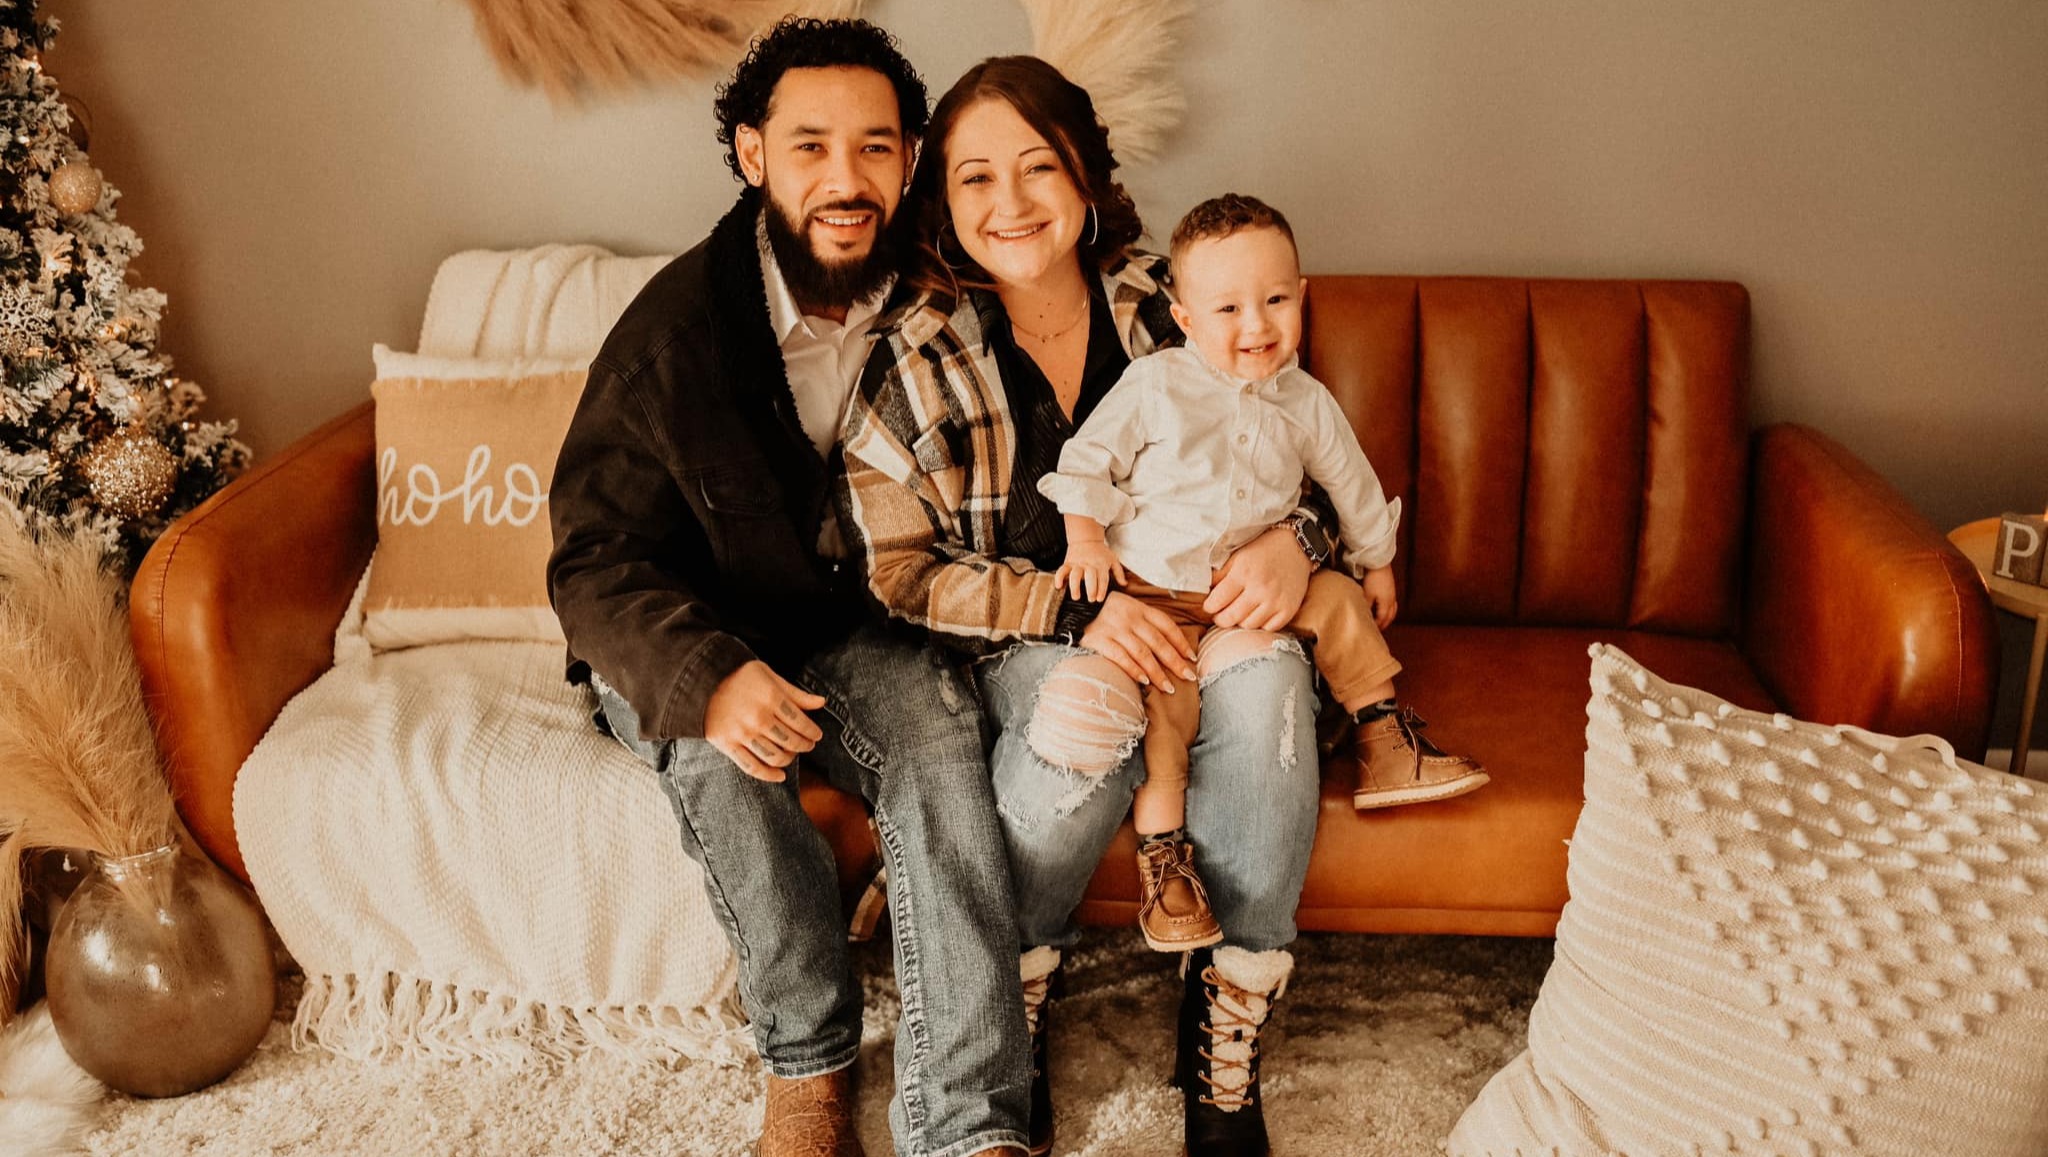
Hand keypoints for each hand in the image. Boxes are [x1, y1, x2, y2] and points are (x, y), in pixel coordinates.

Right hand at [703, 660, 826, 781]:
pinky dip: (769, 775)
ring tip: (792, 755)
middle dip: (804, 746)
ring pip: (775, 757)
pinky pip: (752, 767)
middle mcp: (758, 717)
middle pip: (791, 741)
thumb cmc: (740, 677)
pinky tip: (779, 776)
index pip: (801, 722)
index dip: (812, 732)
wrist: (702, 683)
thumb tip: (822, 703)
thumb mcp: (769, 676)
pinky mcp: (728, 745)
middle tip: (807, 745)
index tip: (816, 735)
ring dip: (789, 759)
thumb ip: (795, 693)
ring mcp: (742, 733)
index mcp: (771, 697)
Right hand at [1054, 540, 1125, 600]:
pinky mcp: (1068, 563)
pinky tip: (1059, 587)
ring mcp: (1077, 564)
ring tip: (1076, 596)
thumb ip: (1119, 572)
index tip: (1100, 599)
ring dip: (1075, 586)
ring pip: (1075, 574)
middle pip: (1090, 577)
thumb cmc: (1101, 552)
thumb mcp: (1113, 559)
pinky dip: (1059, 578)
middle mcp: (1089, 564)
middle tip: (1091, 599)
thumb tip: (1124, 584)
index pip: (1102, 578)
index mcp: (1101, 564)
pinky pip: (1061, 570)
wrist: (1086, 539)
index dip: (1101, 589)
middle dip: (1090, 588)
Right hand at [1079, 591, 1198, 692]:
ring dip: (1157, 672)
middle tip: (1188, 677)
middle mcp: (1129, 618)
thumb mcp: (1127, 606)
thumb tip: (1170, 642)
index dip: (1181, 642)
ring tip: (1168, 687)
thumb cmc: (1104, 610)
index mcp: (1139, 608)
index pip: (1166, 626)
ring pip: (1142, 653)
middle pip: (1158, 643)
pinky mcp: (1099, 640)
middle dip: (1175, 662)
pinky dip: (1134, 670)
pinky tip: (1144, 681)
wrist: (1072, 607)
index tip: (1192, 658)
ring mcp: (1114, 629)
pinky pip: (1120, 657)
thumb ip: (1145, 620)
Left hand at [1204, 525, 1311, 630]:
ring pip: (1249, 625)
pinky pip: (1268, 628)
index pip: (1217, 601)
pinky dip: (1261, 624)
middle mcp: (1260, 589)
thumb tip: (1204, 591)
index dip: (1209, 607)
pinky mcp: (1289, 609)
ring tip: (1240, 613)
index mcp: (1243, 573)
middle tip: (1220, 615)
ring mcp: (1276, 601)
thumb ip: (1220, 574)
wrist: (1297, 546)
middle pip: (1231, 617)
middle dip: (1220, 619)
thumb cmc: (1263, 549)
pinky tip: (1257, 614)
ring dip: (1241, 621)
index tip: (1210, 606)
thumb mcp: (1237, 556)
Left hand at [1363, 566, 1397, 629]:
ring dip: (1388, 617)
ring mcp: (1392, 594)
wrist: (1380, 563)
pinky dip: (1390, 609)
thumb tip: (1364, 615)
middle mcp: (1391, 600)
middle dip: (1384, 624)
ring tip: (1382, 621)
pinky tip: (1384, 607)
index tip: (1371, 630)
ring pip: (1393, 610)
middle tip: (1378, 629)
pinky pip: (1393, 604)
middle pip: (1390, 616)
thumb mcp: (1367, 594)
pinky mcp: (1391, 588)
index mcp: (1386, 603)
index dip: (1377, 625)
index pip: (1382, 619)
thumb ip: (1366, 606)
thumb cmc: (1373, 578)